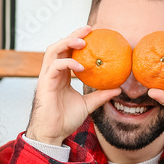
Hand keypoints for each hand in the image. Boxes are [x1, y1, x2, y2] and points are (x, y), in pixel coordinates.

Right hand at [24, 27, 120, 145]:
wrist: (53, 134)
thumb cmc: (66, 120)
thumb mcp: (88, 105)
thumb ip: (101, 95)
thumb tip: (119, 88)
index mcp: (60, 75)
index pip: (67, 52)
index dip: (77, 40)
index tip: (93, 34)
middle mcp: (52, 72)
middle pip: (59, 45)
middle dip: (73, 34)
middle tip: (88, 29)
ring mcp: (47, 76)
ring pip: (53, 50)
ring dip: (67, 42)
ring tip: (82, 41)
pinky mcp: (44, 83)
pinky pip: (55, 66)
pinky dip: (68, 63)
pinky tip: (81, 66)